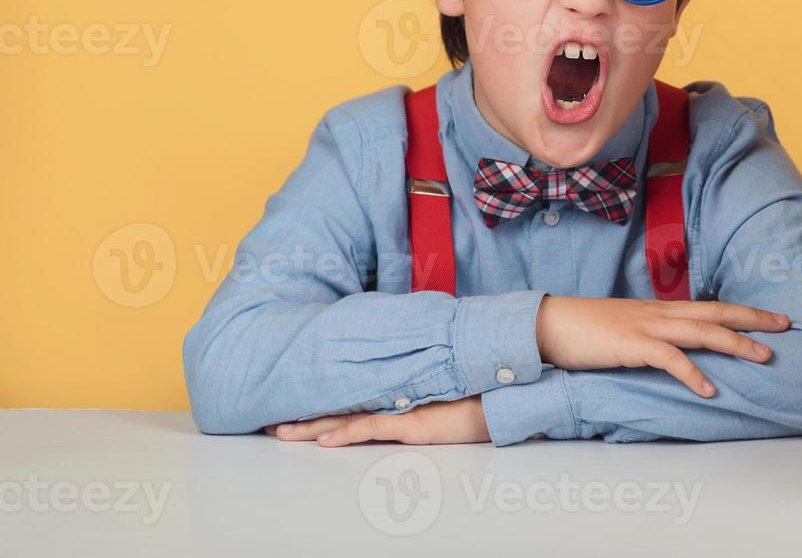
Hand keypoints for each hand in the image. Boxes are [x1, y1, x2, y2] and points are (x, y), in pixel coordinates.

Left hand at [266, 396, 489, 446]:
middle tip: (266, 423)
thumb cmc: (475, 395)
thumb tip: (392, 393)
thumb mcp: (438, 395)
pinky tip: (325, 440)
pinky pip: (373, 429)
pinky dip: (347, 433)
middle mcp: (391, 398)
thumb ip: (412, 392)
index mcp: (393, 393)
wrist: (503, 393)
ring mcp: (401, 410)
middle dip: (300, 417)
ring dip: (311, 427)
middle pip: (337, 407)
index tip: (286, 408)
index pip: (346, 399)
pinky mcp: (413, 423)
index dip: (315, 404)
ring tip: (280, 433)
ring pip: (346, 418)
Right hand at [535, 297, 789, 397]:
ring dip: (736, 344)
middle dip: (753, 319)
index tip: (773, 317)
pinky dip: (691, 373)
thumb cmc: (587, 330)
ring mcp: (647, 328)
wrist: (550, 323)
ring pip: (702, 332)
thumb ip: (655, 335)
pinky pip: (669, 359)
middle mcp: (661, 314)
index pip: (711, 307)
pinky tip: (709, 389)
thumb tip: (677, 349)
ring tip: (764, 357)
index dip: (743, 312)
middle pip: (716, 313)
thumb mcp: (628, 328)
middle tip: (786, 325)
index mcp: (661, 310)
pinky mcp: (632, 346)